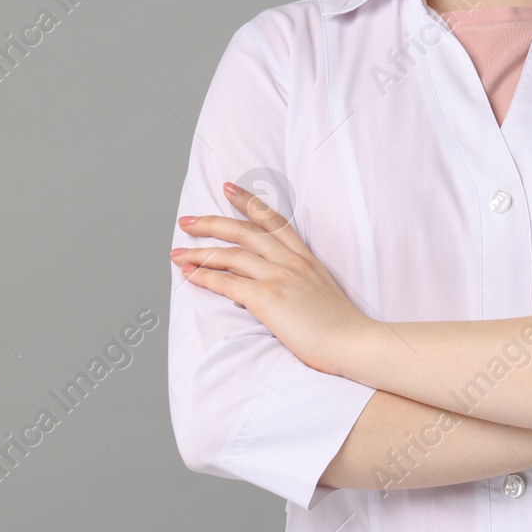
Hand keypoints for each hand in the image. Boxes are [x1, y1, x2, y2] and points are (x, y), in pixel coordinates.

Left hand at [171, 183, 372, 376]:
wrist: (355, 342)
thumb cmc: (342, 328)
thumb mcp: (322, 293)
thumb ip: (300, 282)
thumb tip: (272, 289)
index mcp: (306, 258)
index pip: (274, 220)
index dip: (249, 201)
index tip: (229, 188)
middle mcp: (292, 261)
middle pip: (245, 230)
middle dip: (212, 221)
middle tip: (188, 220)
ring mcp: (280, 277)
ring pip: (231, 253)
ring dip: (199, 251)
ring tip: (177, 251)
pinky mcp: (269, 298)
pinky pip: (228, 282)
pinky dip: (205, 276)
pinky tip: (189, 275)